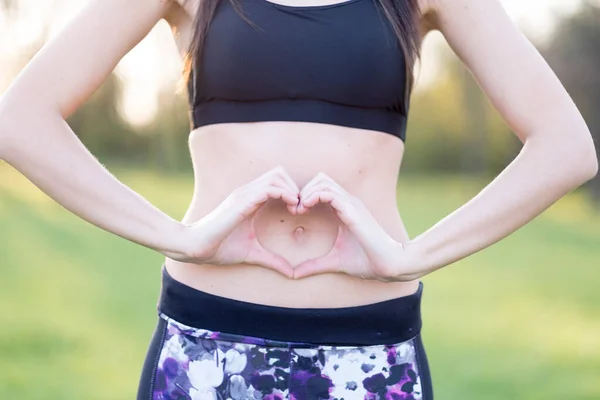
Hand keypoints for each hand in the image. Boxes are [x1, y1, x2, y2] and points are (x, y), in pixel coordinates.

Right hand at [168, 166, 299, 277]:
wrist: (196, 248)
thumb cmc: (219, 248)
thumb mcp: (253, 253)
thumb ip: (273, 260)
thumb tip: (292, 273)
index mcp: (250, 200)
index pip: (276, 181)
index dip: (292, 192)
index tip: (300, 211)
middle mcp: (247, 192)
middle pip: (279, 173)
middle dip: (295, 187)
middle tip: (300, 208)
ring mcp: (244, 194)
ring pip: (277, 176)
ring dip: (292, 189)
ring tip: (297, 208)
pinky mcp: (242, 201)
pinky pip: (269, 187)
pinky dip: (285, 193)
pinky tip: (292, 208)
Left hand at [293, 173, 421, 281]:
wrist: (389, 266)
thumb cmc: (367, 262)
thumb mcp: (334, 262)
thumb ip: (314, 265)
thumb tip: (294, 274)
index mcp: (345, 210)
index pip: (322, 188)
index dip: (305, 195)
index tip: (295, 212)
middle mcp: (349, 203)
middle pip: (321, 179)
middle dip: (303, 190)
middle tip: (294, 209)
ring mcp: (352, 204)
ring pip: (323, 182)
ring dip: (306, 192)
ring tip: (298, 209)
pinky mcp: (352, 211)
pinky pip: (329, 193)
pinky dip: (313, 196)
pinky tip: (305, 208)